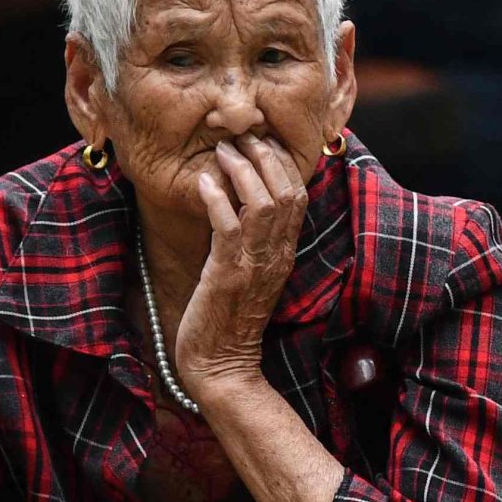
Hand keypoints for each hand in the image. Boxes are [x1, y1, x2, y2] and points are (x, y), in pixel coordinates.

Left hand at [174, 135, 312, 403]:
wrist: (222, 366)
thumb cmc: (227, 320)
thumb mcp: (248, 274)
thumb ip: (249, 243)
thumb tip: (236, 206)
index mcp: (285, 253)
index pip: (297, 196)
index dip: (282, 164)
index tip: (260, 141)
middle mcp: (277, 255)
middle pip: (287, 192)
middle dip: (265, 157)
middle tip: (242, 135)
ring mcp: (255, 264)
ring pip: (263, 203)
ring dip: (242, 170)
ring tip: (223, 149)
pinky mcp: (229, 274)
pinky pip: (229, 227)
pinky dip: (218, 199)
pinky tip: (204, 182)